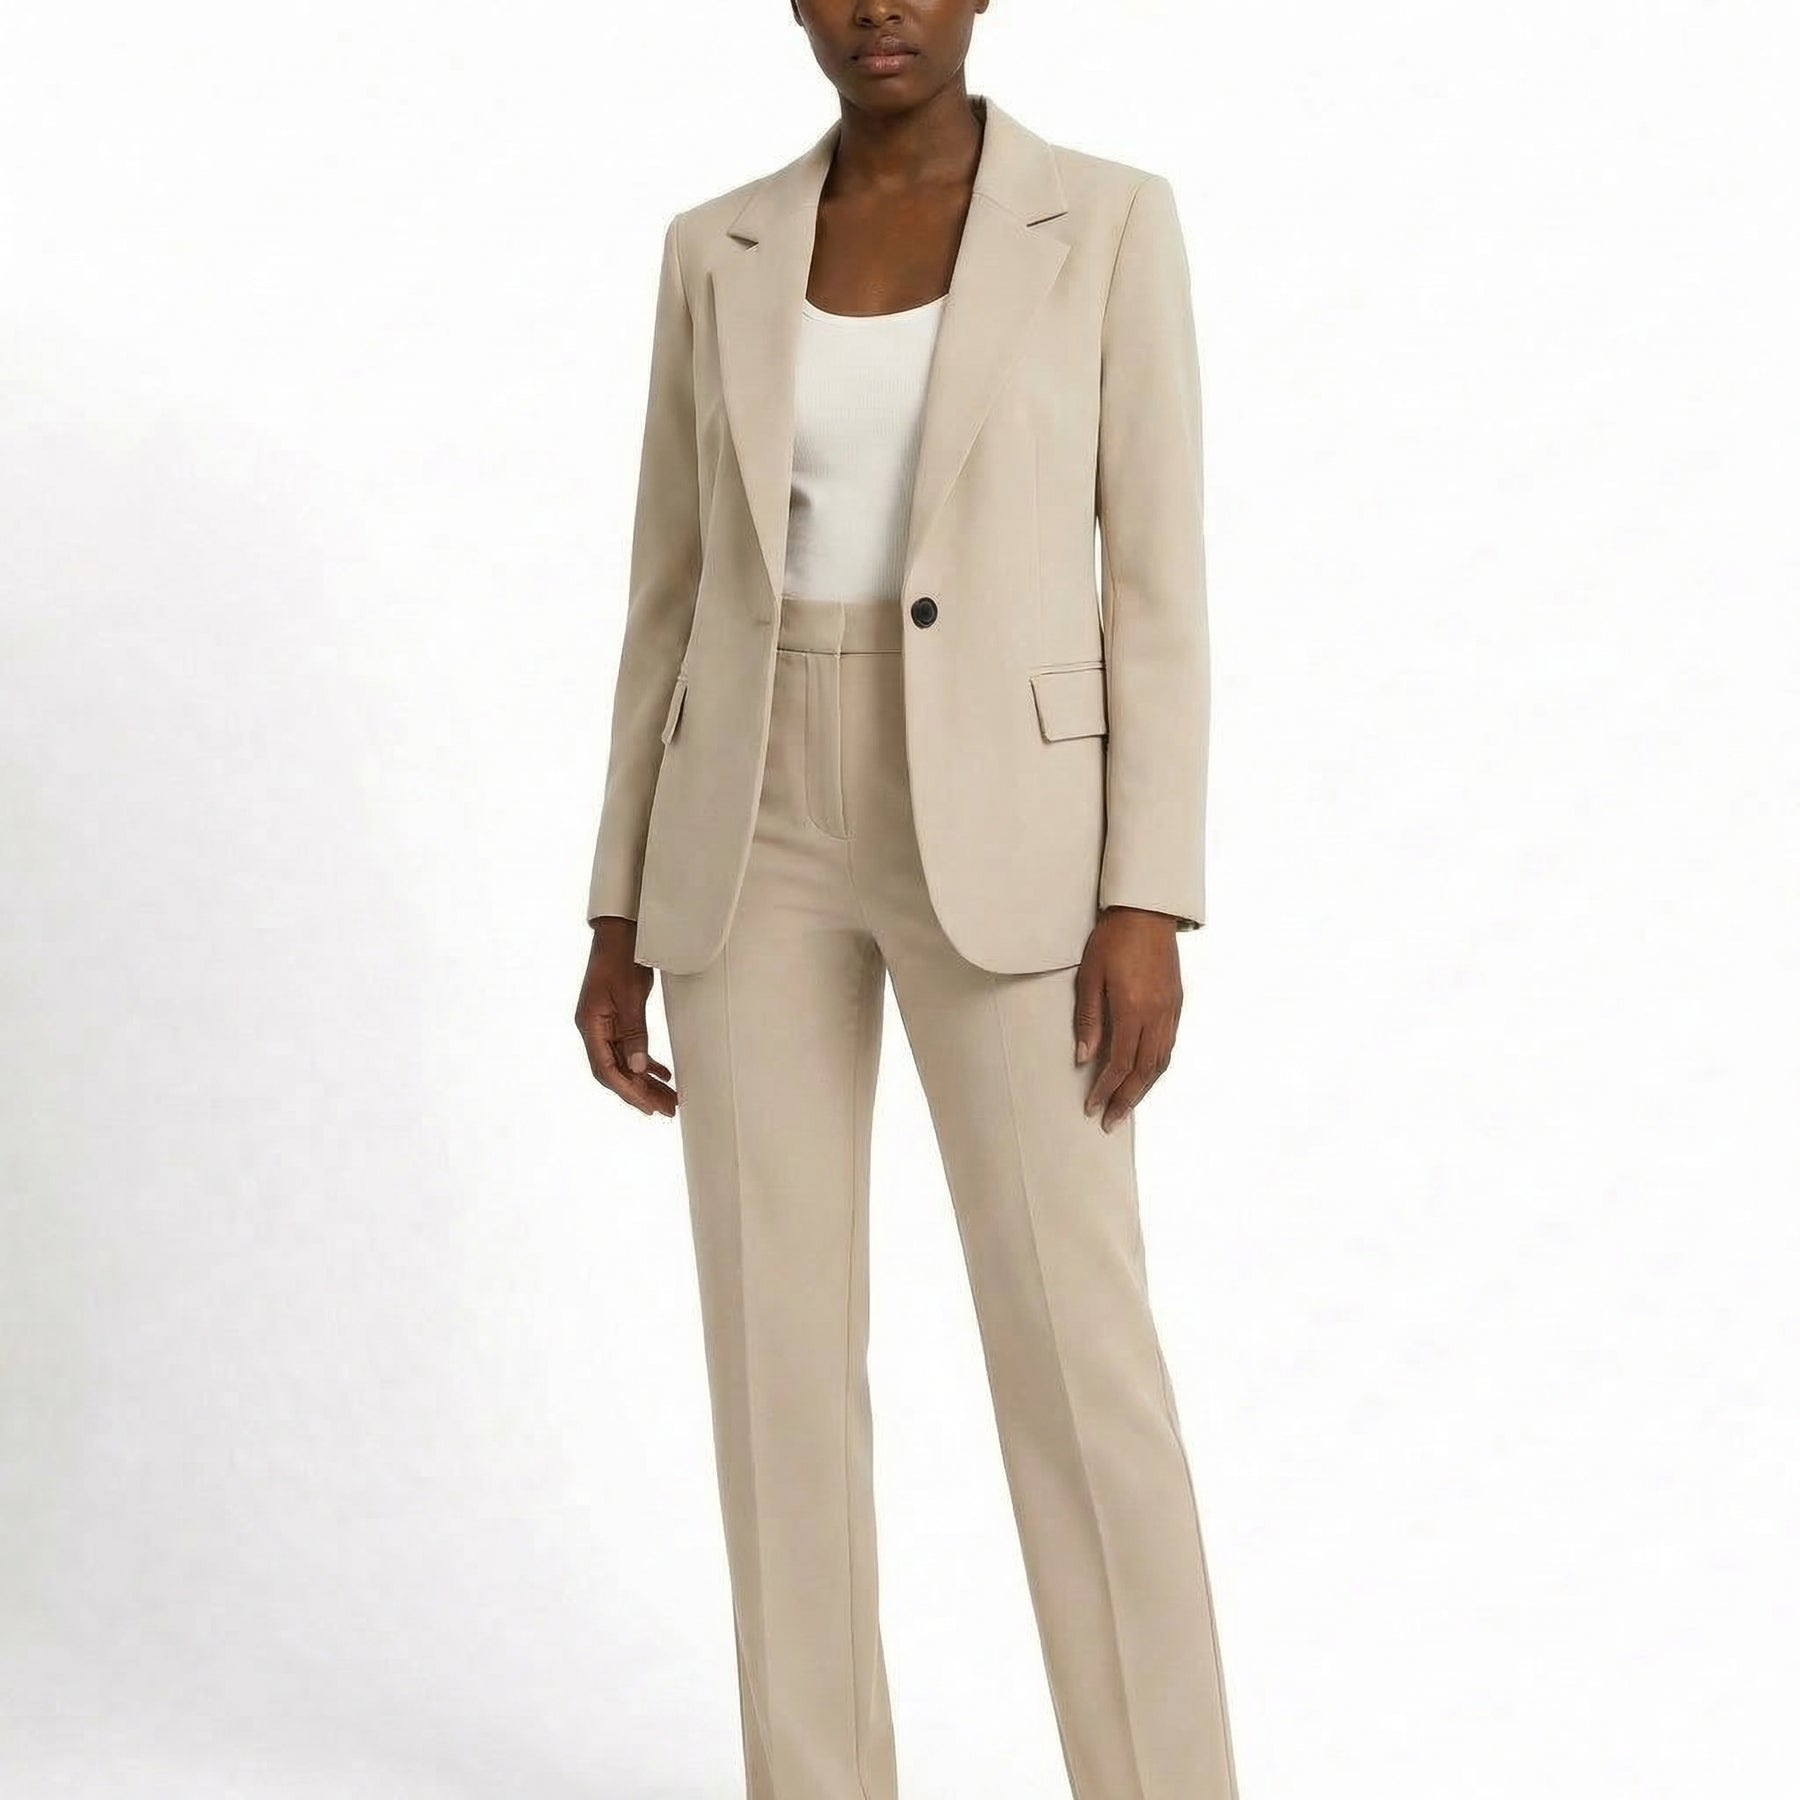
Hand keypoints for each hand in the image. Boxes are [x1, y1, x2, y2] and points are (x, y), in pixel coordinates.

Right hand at [575, 919, 677, 1116]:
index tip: (649, 1107)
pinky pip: (629, 1048)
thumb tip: (639, 1069)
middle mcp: (593, 1029)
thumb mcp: (631, 996)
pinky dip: (646, 1062)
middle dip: (641, 1092)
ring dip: (646, 1080)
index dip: (628, 1091)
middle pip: (616, 1071)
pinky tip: (663, 1073)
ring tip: (670, 1098)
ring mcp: (604, 1024)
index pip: (606, 1070)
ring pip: (624, 1061)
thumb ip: (634, 1033)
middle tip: (668, 1109)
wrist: (619, 931)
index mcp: (590, 1025)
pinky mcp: (615, 1018)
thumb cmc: (622, 957)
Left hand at [1073, 906, 1183, 1130]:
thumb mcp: (1090, 977)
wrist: (1147, 912)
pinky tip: (1145, 1076)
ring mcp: (1171, 1010)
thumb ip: (1089, 1019)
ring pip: (1161, 1062)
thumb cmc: (1112, 940)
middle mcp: (1157, 1015)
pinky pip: (1169, 1046)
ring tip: (1127, 1106)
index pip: (1120, 1063)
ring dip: (1144, 1089)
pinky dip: (1156, 1068)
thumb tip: (1084, 1058)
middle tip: (1111, 1122)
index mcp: (1133, 1009)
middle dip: (1126, 1100)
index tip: (1092, 1107)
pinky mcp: (1177, 1004)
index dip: (1105, 1089)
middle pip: (1144, 1071)